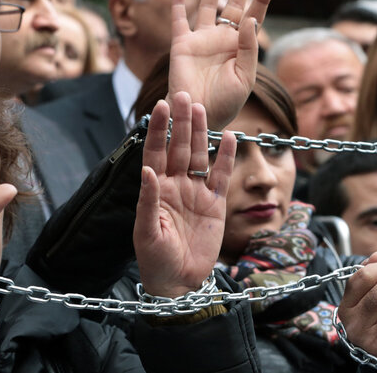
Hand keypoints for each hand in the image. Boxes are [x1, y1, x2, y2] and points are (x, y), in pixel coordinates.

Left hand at [133, 92, 236, 297]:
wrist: (179, 282)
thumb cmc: (155, 259)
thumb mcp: (146, 232)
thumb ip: (147, 201)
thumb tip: (148, 171)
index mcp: (155, 189)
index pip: (155, 152)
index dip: (159, 130)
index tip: (162, 105)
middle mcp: (175, 185)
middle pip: (179, 147)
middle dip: (181, 122)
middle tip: (185, 95)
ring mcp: (195, 192)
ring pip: (199, 155)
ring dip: (201, 132)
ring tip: (203, 108)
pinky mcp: (215, 204)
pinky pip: (221, 175)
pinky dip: (226, 156)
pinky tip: (230, 136)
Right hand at [168, 0, 273, 130]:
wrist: (200, 115)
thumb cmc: (225, 102)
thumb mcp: (245, 77)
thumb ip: (248, 47)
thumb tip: (249, 18)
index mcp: (240, 47)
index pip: (253, 17)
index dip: (261, 0)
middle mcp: (221, 40)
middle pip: (232, 6)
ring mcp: (201, 40)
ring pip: (207, 6)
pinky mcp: (182, 45)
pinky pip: (179, 20)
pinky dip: (176, 4)